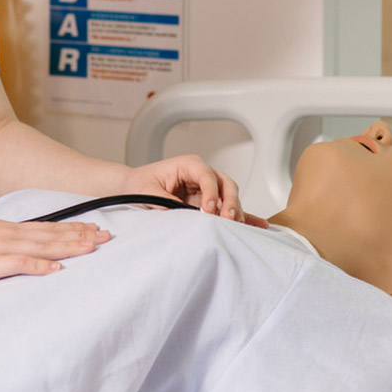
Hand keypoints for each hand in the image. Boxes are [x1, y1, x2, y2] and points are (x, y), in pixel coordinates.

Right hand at [0, 218, 110, 284]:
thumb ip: (2, 242)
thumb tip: (20, 247)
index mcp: (6, 228)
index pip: (46, 227)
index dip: (71, 228)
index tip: (93, 229)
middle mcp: (8, 234)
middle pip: (51, 234)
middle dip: (80, 236)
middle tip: (106, 236)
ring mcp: (0, 247)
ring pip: (43, 245)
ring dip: (69, 247)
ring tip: (92, 248)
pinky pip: (21, 264)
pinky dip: (41, 265)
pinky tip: (57, 268)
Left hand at [127, 155, 265, 226]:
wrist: (132, 187)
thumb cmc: (139, 184)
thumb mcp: (147, 192)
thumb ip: (166, 202)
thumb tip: (184, 215)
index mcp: (188, 164)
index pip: (206, 175)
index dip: (211, 192)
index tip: (208, 210)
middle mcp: (202, 174)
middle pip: (226, 184)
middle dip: (230, 202)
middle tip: (226, 219)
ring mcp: (208, 188)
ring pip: (230, 197)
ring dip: (236, 211)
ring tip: (237, 227)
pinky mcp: (209, 202)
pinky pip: (229, 208)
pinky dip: (244, 216)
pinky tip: (258, 224)